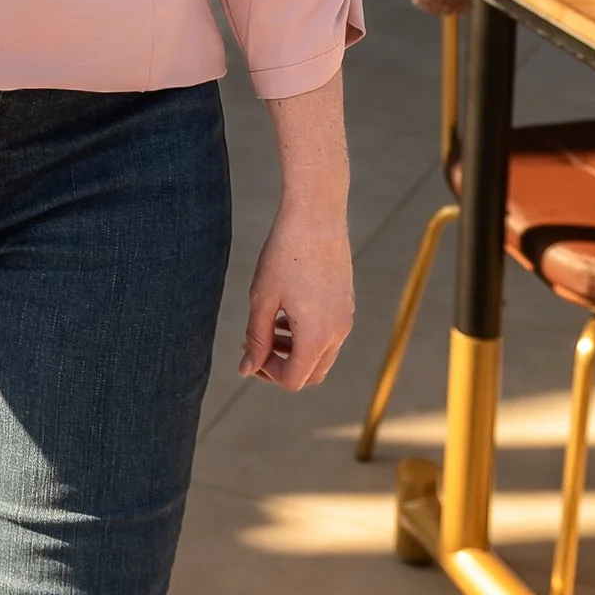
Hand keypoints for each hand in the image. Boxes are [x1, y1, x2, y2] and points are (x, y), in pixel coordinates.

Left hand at [240, 197, 353, 390]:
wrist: (316, 215)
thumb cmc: (284, 254)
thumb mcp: (262, 299)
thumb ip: (256, 339)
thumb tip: (247, 369)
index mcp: (315, 336)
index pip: (293, 380)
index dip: (266, 373)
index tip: (249, 350)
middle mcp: (337, 333)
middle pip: (311, 374)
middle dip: (282, 366)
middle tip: (257, 345)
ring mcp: (346, 318)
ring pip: (321, 355)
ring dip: (295, 351)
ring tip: (270, 324)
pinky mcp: (347, 303)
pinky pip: (329, 334)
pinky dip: (308, 335)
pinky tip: (288, 310)